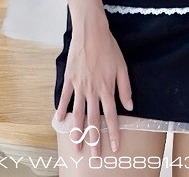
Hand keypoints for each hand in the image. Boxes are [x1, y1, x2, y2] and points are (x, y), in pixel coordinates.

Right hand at [54, 10, 133, 156]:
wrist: (91, 32)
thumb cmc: (109, 48)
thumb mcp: (122, 67)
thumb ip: (125, 88)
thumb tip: (130, 106)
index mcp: (106, 88)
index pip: (111, 116)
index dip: (113, 133)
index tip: (114, 147)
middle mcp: (92, 91)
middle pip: (93, 120)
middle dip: (94, 140)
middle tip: (94, 156)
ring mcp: (79, 86)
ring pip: (77, 113)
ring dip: (77, 132)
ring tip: (76, 146)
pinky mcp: (69, 79)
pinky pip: (65, 98)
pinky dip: (61, 110)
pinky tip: (59, 121)